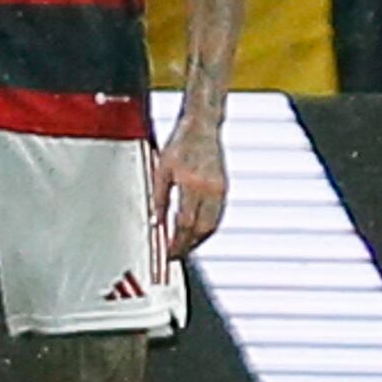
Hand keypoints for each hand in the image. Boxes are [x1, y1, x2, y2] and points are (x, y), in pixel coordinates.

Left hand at [153, 115, 229, 260]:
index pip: (184, 224)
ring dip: (199, 239)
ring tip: (185, 246)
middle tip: (176, 254)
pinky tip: (197, 230)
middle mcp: (209, 189)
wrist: (202, 126)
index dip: (176, 243)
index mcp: (191, 184)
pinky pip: (218, 215)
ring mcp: (220, 189)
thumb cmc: (180, 143)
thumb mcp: (162, 170)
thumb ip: (159, 198)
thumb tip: (156, 221)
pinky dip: (208, 228)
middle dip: (189, 246)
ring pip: (213, 225)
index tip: (169, 253)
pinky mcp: (224, 187)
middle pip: (202, 230)